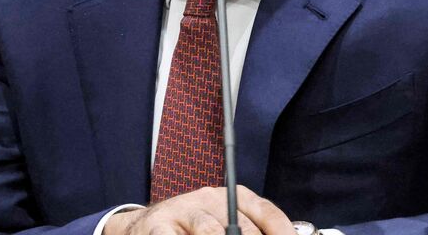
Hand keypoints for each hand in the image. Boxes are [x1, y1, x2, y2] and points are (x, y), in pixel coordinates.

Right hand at [105, 186, 293, 234]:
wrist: (145, 226)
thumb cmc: (192, 229)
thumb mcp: (223, 224)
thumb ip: (250, 229)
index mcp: (231, 197)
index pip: (265, 211)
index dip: (281, 231)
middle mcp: (209, 199)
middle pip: (241, 227)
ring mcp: (183, 212)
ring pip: (211, 232)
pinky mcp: (159, 228)